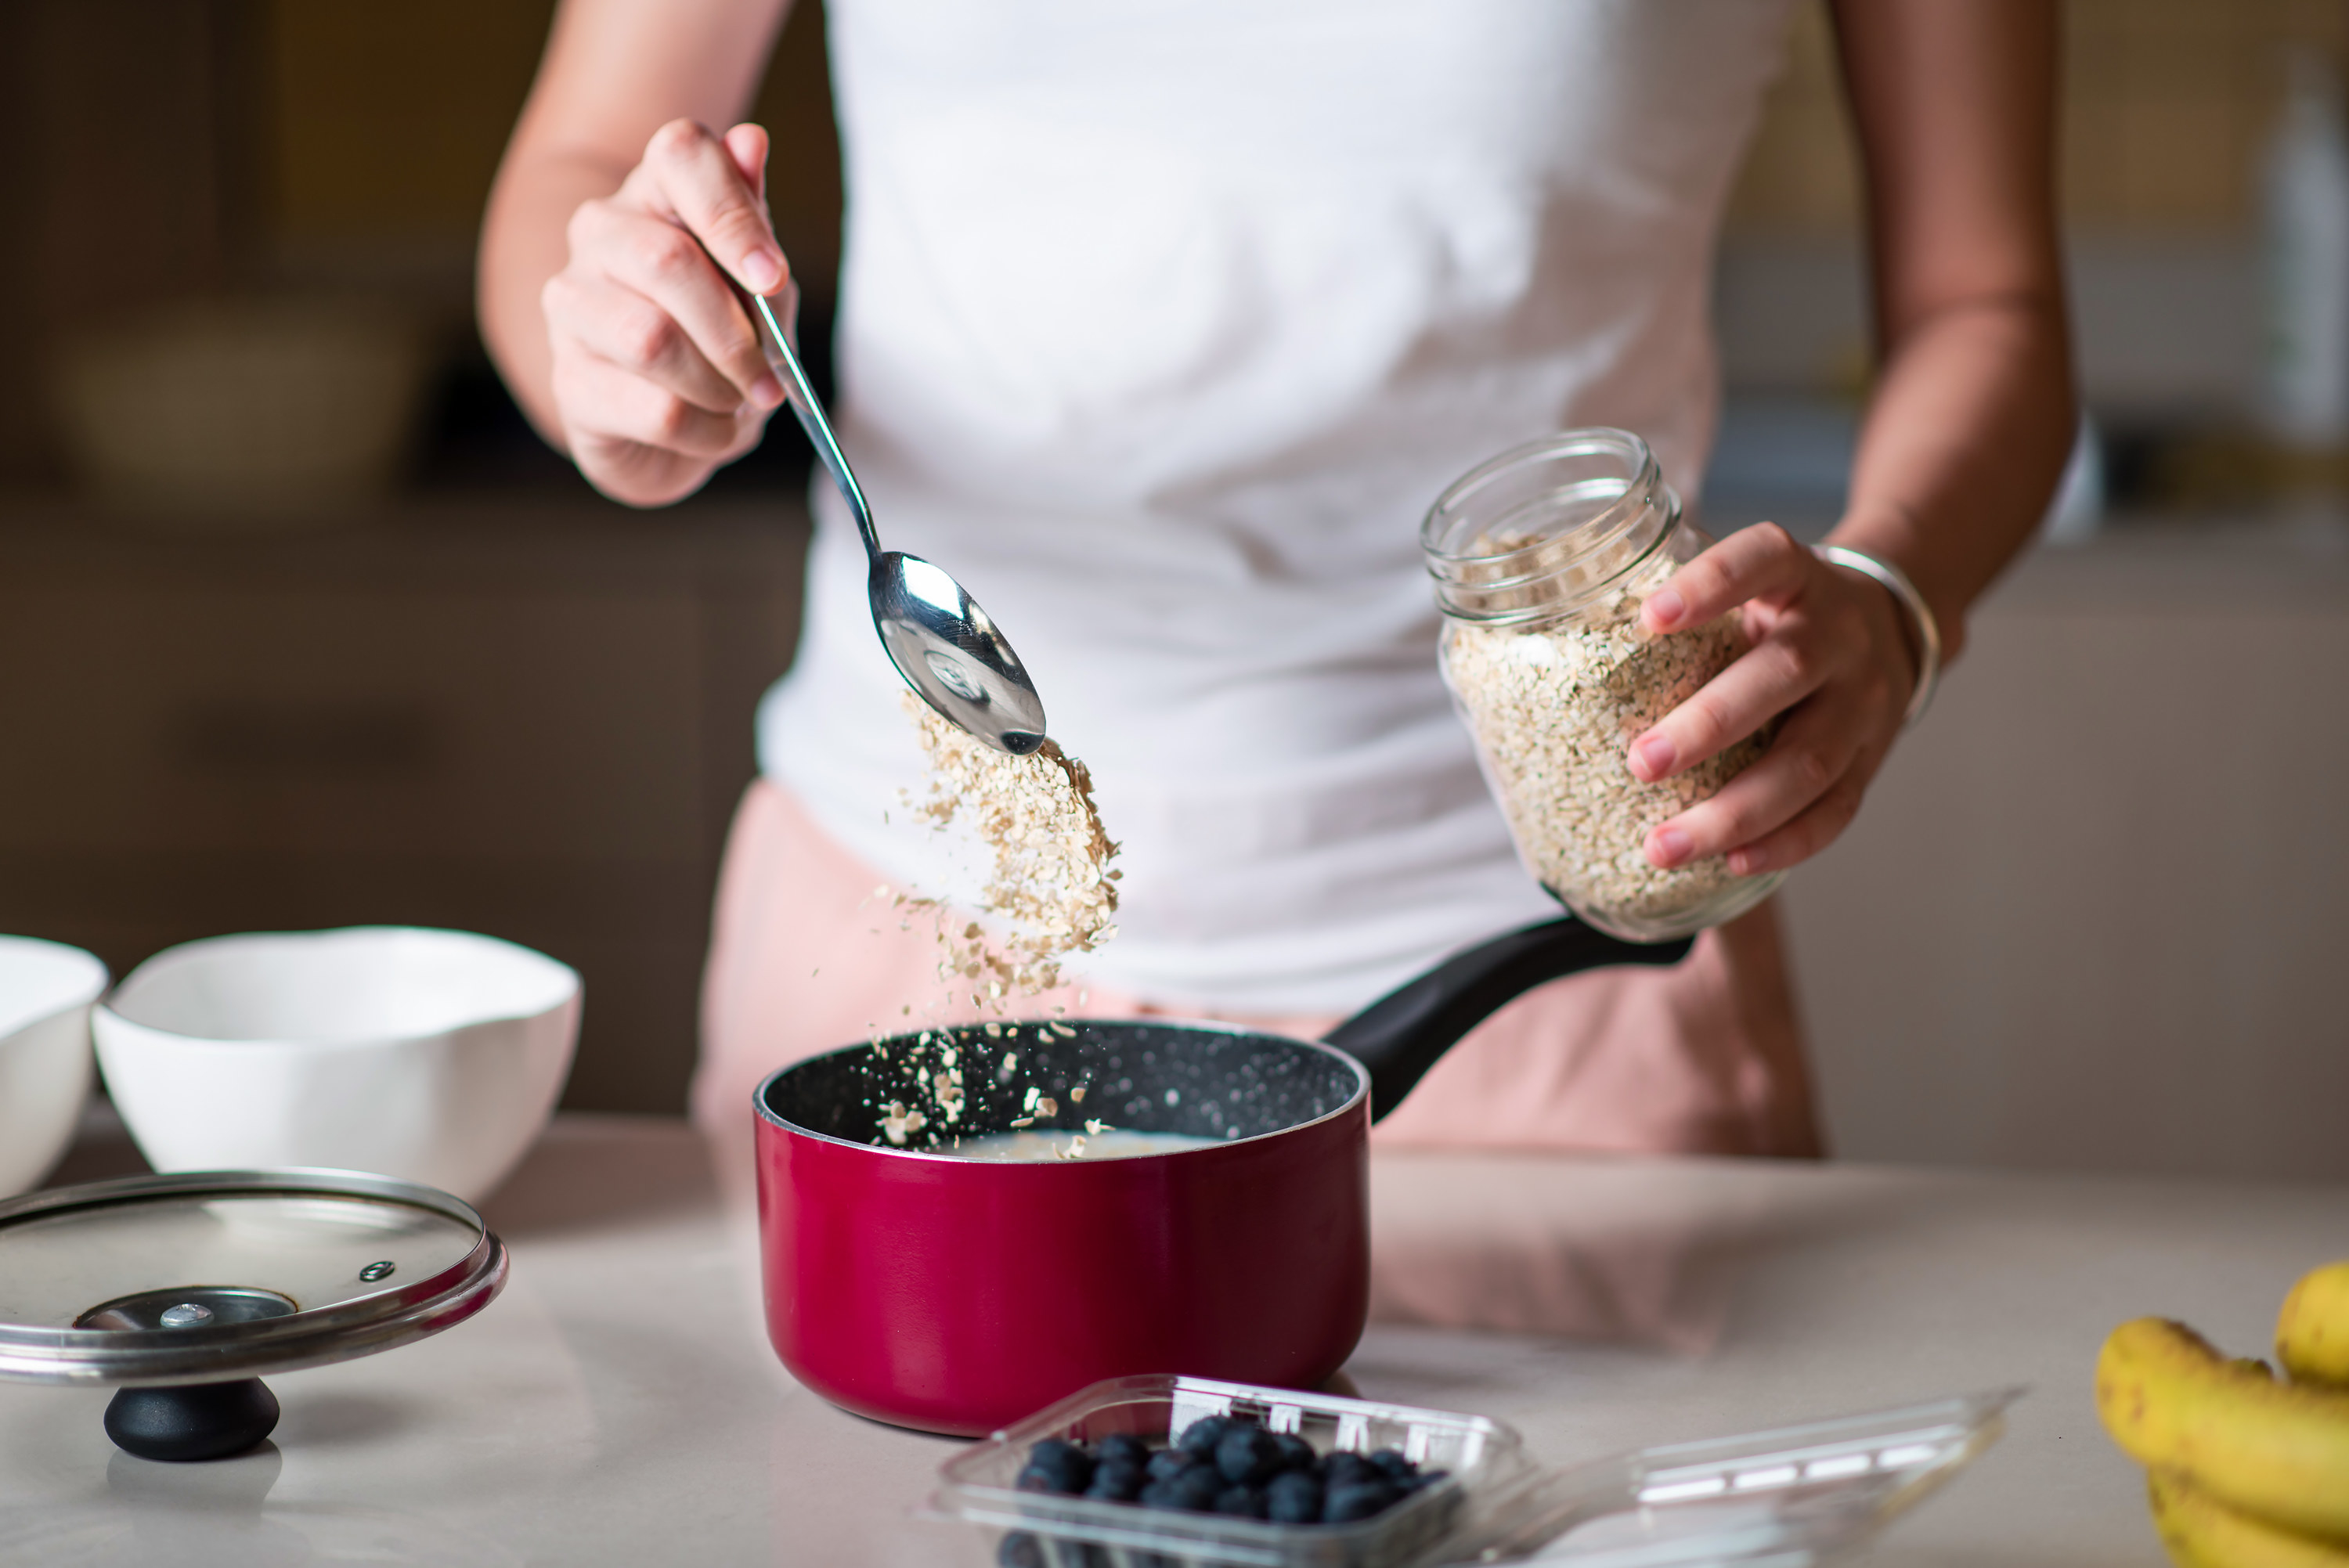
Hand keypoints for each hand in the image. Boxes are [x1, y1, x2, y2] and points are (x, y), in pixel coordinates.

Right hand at [541, 119, 789, 505]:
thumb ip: (753, 219)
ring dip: (718, 384)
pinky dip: (705, 430)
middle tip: (769, 376)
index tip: (771, 277)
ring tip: (739, 402)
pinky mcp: (569, 381)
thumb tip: (751, 140)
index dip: (731, 213)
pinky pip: (652, 408)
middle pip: (665, 259)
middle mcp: (599, 235)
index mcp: (653, 193)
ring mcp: (571, 305)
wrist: (669, 424)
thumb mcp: (756, 280)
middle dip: (735, 331)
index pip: (678, 152)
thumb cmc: (718, 336)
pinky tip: (714, 430)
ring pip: (651, 339)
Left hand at [1625, 523, 1918, 876]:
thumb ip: (1685, 607)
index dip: (1712, 584)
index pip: (1764, 559)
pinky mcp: (1872, 761)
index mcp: (1799, 578)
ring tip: (1663, 846)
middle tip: (1640, 763)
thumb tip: (1557, 637)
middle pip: (1782, 676)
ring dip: (1733, 811)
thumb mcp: (1750, 587)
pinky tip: (1732, 862)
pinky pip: (1835, 811)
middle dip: (1709, 725)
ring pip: (1808, 761)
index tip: (1650, 617)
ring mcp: (1863, 703)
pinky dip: (1784, 843)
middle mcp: (1840, 636)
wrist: (1893, 629)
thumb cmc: (1782, 615)